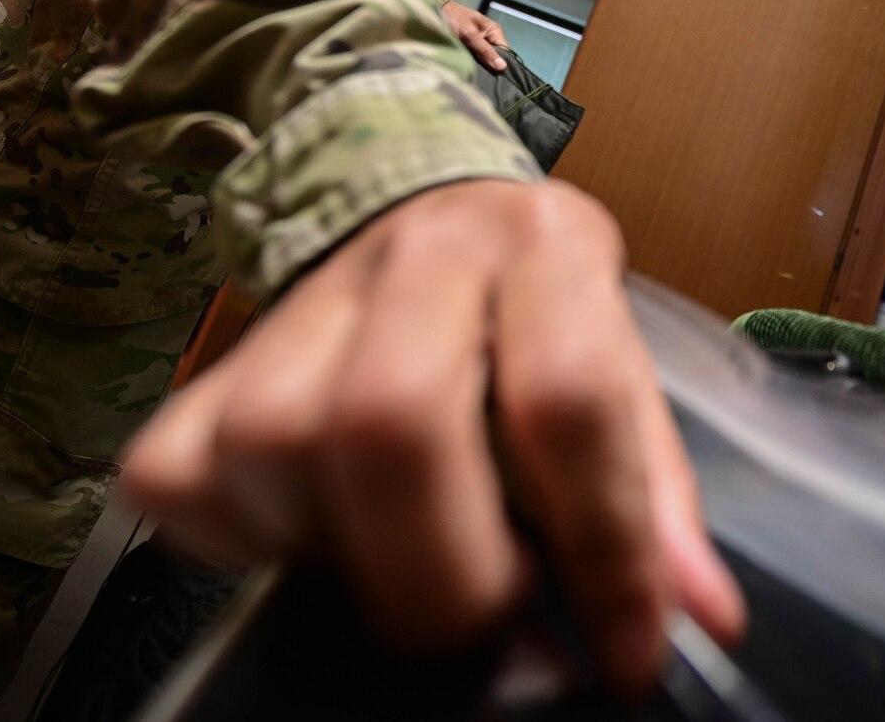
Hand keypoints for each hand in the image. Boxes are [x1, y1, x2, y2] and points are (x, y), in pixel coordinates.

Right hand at [120, 179, 744, 694]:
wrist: (434, 231)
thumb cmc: (541, 331)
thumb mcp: (624, 381)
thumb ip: (652, 495)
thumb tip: (696, 616)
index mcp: (546, 248)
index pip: (566, 398)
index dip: (601, 548)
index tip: (624, 653)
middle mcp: (419, 253)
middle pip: (389, 421)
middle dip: (447, 572)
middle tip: (491, 618)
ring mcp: (302, 298)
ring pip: (275, 448)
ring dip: (346, 554)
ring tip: (408, 558)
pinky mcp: (210, 363)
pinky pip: (188, 479)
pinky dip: (250, 544)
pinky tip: (321, 532)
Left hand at [442, 0, 508, 71]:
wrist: (435, 11)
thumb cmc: (454, 18)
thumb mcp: (470, 35)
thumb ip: (485, 51)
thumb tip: (502, 67)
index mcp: (495, 31)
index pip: (506, 52)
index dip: (502, 64)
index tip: (497, 78)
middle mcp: (490, 37)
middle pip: (496, 57)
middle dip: (491, 67)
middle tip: (486, 79)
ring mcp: (480, 43)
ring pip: (486, 59)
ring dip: (481, 66)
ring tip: (478, 78)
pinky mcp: (470, 47)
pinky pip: (476, 59)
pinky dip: (473, 64)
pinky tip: (470, 72)